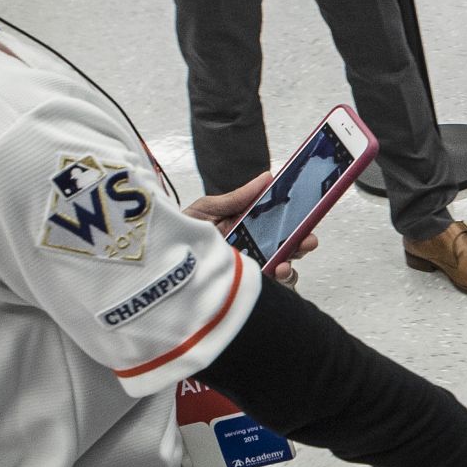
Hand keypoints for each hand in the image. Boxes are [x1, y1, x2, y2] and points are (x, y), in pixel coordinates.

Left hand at [185, 172, 319, 286]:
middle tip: (307, 240)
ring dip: (291, 264)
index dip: (295, 217)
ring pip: (284, 267)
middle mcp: (252, 249)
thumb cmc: (179, 235)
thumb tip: (267, 178)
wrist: (159, 264)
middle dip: (302, 241)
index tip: (307, 211)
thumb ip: (237, 197)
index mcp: (245, 228)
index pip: (277, 222)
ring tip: (286, 263)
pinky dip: (279, 282)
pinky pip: (271, 289)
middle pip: (286, 246)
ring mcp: (250, 270)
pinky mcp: (245, 288)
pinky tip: (274, 274)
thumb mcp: (206, 210)